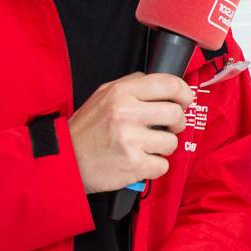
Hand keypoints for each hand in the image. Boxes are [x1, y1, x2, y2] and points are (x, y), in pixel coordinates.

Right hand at [69, 72, 194, 192]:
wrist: (65, 160)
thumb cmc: (87, 129)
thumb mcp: (103, 95)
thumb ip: (132, 85)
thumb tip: (162, 85)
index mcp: (122, 93)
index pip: (169, 84)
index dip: (184, 93)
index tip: (185, 101)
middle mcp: (127, 113)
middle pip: (176, 114)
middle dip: (177, 123)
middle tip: (166, 127)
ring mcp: (131, 140)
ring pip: (172, 142)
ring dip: (162, 147)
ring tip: (144, 146)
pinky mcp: (134, 165)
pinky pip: (163, 165)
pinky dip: (153, 166)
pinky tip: (138, 161)